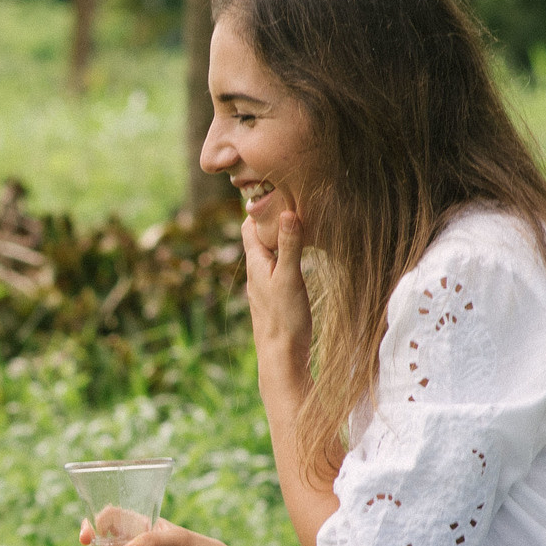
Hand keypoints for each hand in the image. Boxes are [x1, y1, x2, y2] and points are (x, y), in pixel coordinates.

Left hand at [242, 200, 312, 360]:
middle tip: (286, 197)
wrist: (281, 359)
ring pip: (268, 253)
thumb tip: (287, 212)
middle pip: (258, 238)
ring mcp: (264, 286)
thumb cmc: (285, 320)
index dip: (258, 206)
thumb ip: (290, 246)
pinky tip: (295, 256)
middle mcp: (256, 273)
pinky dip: (284, 254)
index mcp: (256, 264)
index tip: (271, 186)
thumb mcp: (290, 278)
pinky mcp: (274, 298)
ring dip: (277, 237)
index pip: (250, 226)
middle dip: (269, 218)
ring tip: (293, 220)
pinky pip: (276, 267)